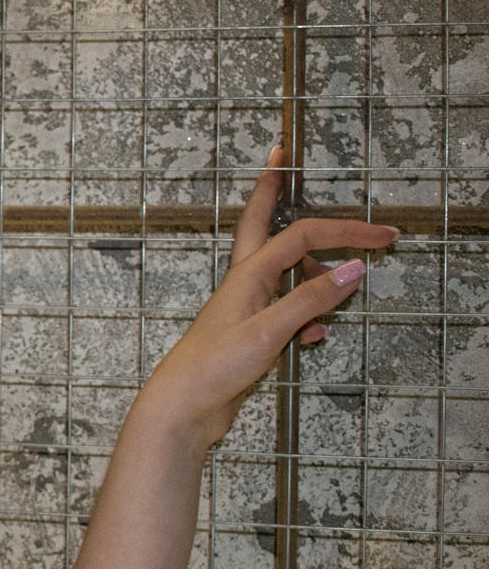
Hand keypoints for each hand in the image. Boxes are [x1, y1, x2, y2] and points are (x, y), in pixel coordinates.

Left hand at [139, 146, 398, 449]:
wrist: (183, 408)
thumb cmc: (215, 367)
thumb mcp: (270, 332)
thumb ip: (310, 299)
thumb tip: (353, 268)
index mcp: (248, 274)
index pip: (303, 236)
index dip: (346, 231)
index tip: (385, 234)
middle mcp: (244, 283)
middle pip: (263, 226)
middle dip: (273, 192)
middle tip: (280, 161)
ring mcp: (244, 306)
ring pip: (282, 271)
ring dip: (312, 274)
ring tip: (341, 293)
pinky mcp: (248, 331)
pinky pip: (284, 309)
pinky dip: (306, 315)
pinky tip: (316, 336)